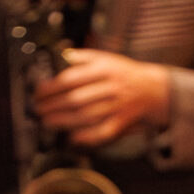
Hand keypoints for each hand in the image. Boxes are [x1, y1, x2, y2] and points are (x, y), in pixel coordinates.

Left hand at [32, 52, 171, 149]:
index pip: (72, 78)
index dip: (52, 87)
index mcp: (104, 68)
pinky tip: (73, 137)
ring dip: (64, 120)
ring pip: (86, 115)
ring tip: (47, 121)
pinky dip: (88, 136)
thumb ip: (84, 57)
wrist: (156, 90)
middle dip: (53, 105)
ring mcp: (117, 106)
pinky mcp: (123, 122)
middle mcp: (110, 87)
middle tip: (38, 109)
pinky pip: (103, 131)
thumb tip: (62, 56)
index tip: (38, 92)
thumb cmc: (127, 75)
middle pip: (76, 98)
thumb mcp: (108, 58)